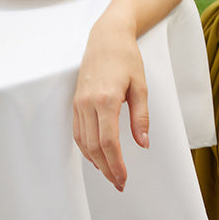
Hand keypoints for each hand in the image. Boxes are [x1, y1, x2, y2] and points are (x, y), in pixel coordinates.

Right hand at [72, 16, 148, 191]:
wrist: (107, 37)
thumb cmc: (126, 57)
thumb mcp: (140, 85)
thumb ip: (141, 116)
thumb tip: (143, 142)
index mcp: (106, 99)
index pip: (108, 142)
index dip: (116, 164)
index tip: (123, 178)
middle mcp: (88, 103)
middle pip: (94, 147)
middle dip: (107, 168)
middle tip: (119, 182)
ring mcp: (79, 103)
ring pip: (83, 142)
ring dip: (96, 161)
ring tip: (110, 173)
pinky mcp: (75, 102)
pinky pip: (78, 132)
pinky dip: (86, 148)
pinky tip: (96, 156)